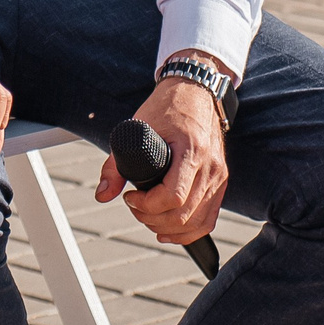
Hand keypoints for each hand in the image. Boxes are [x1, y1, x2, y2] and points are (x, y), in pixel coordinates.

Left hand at [96, 75, 228, 245]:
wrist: (196, 93)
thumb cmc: (166, 108)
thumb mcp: (136, 128)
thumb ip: (115, 164)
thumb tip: (102, 195)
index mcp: (191, 150)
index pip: (173, 195)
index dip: (147, 205)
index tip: (130, 196)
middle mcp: (211, 167)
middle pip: (183, 214)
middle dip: (151, 218)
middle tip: (134, 206)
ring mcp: (219, 177)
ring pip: (196, 222)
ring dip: (167, 228)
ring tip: (146, 215)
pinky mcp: (220, 183)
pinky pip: (208, 219)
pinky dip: (188, 231)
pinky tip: (168, 231)